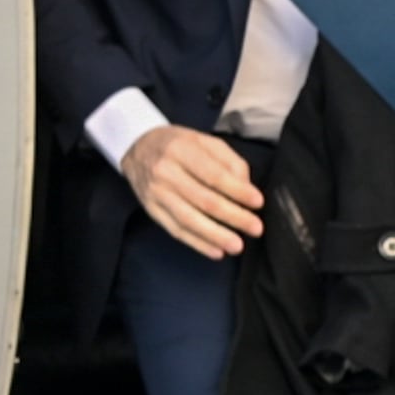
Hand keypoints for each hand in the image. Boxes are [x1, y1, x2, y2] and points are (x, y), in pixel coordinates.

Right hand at [120, 124, 264, 258]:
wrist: (137, 148)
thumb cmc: (179, 146)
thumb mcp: (206, 142)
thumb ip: (230, 162)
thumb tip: (246, 188)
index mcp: (181, 150)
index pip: (213, 175)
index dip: (237, 190)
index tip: (258, 202)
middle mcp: (165, 172)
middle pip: (203, 200)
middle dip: (234, 217)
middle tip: (256, 228)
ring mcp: (156, 193)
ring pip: (188, 219)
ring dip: (216, 236)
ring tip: (237, 246)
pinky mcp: (152, 210)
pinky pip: (176, 230)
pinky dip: (198, 243)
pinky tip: (217, 251)